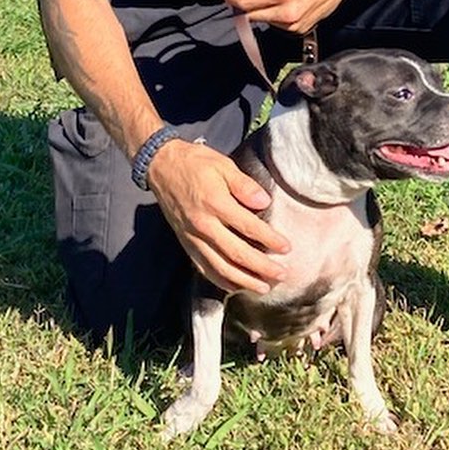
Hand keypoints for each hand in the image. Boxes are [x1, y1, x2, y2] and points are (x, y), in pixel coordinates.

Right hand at [146, 138, 290, 294]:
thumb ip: (244, 185)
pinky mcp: (185, 243)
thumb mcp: (223, 164)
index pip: (248, 227)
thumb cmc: (195, 162)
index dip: (270, 240)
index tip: (286, 248)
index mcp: (215, 202)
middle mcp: (203, 224)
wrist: (161, 166)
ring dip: (244, 281)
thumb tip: (264, 202)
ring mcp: (192, 237)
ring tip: (263, 287)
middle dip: (261, 268)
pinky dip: (220, 280)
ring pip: (220, 267)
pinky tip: (235, 286)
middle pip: (236, 254)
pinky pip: (203, 268)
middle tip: (281, 275)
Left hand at [219, 0, 357, 34]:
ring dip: (258, 9)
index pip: (244, 2)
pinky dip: (273, 14)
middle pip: (250, 15)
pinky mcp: (302, 28)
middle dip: (242, 3)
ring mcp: (295, 24)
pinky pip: (277, 24)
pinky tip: (279, 1)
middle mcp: (288, 13)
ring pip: (263, 21)